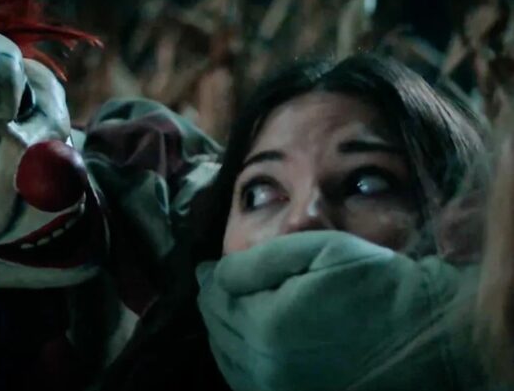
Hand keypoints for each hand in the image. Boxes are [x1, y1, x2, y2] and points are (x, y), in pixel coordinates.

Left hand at [197, 231, 462, 390]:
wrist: (423, 336)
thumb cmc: (374, 284)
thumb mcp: (318, 252)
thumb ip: (258, 262)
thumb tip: (212, 273)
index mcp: (266, 327)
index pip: (216, 298)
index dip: (211, 278)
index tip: (207, 267)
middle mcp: (264, 367)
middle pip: (217, 328)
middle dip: (213, 302)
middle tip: (213, 283)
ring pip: (227, 357)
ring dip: (222, 330)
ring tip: (227, 308)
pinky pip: (246, 380)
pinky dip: (238, 357)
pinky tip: (246, 341)